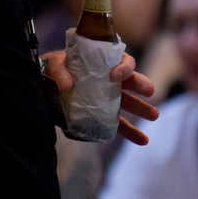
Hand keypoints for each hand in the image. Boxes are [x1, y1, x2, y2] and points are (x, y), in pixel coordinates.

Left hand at [40, 50, 158, 144]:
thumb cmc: (51, 70)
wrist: (42, 89)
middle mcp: (107, 78)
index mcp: (99, 61)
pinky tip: (143, 140)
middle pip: (129, 79)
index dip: (122, 66)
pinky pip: (119, 124)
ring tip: (154, 116)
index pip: (119, 58)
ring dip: (142, 109)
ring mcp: (106, 98)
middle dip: (141, 84)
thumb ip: (58, 70)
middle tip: (150, 91)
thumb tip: (68, 84)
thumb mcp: (52, 64)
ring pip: (128, 102)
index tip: (115, 75)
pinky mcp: (101, 115)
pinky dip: (131, 132)